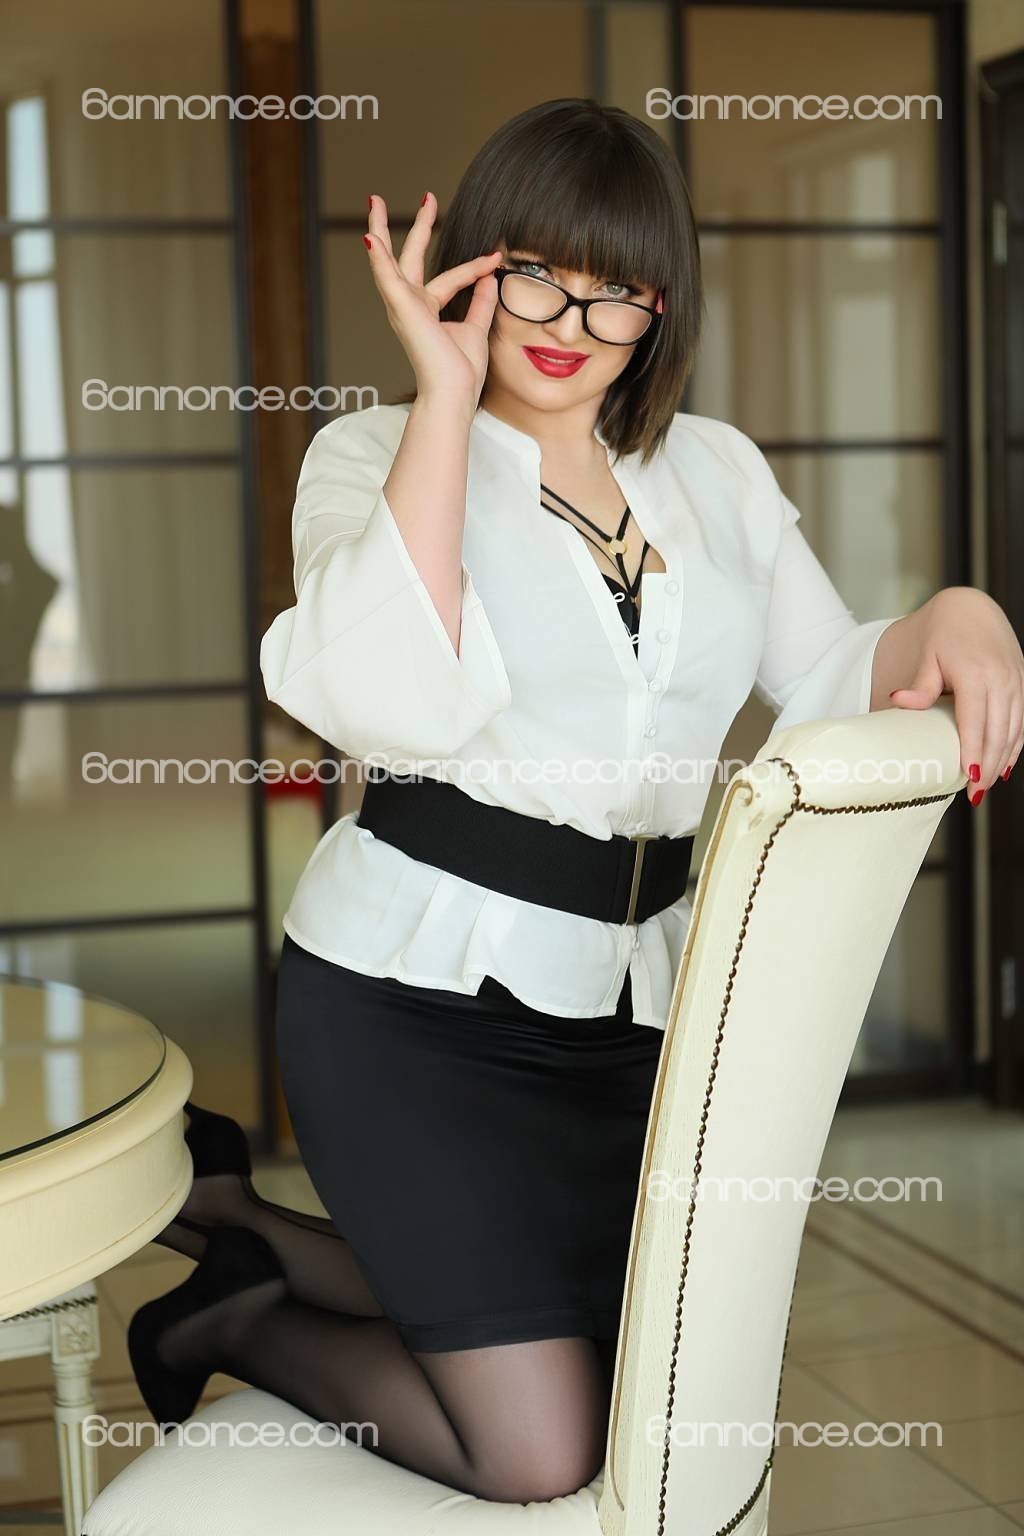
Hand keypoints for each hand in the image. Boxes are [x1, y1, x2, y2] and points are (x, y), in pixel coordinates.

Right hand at [364, 192, 501, 414]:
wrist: (453, 392)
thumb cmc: (460, 371)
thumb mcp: (476, 328)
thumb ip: (481, 302)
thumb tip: (490, 276)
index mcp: (428, 312)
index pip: (450, 279)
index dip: (473, 267)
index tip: (494, 256)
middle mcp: (411, 306)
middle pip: (411, 259)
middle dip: (418, 226)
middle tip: (426, 197)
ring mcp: (403, 306)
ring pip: (389, 260)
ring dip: (381, 230)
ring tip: (375, 201)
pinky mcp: (401, 308)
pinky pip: (386, 276)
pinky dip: (378, 257)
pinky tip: (371, 236)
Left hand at [888, 587, 1023, 802]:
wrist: (972, 606)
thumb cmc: (943, 632)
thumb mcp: (926, 656)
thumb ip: (920, 685)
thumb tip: (899, 703)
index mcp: (975, 673)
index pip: (975, 721)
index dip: (972, 751)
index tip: (967, 777)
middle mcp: (1000, 678)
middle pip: (997, 732)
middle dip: (987, 765)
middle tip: (975, 793)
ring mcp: (1015, 680)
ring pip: (1013, 729)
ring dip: (1001, 759)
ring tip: (987, 785)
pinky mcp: (1021, 682)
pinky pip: (1021, 720)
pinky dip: (1014, 744)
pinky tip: (1004, 764)